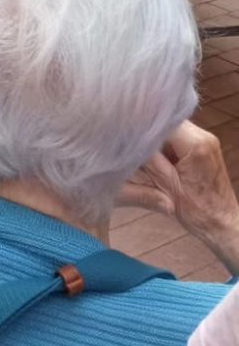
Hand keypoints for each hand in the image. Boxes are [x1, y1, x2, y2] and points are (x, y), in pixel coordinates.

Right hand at [118, 121, 238, 262]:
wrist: (222, 224)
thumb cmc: (197, 212)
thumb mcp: (165, 185)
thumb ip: (147, 157)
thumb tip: (127, 136)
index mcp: (195, 143)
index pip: (160, 121)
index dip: (140, 124)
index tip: (122, 130)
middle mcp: (203, 135)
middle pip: (166, 121)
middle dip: (147, 130)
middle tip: (128, 142)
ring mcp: (205, 139)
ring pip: (170, 127)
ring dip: (155, 137)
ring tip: (141, 150)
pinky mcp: (203, 145)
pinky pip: (177, 135)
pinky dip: (164, 143)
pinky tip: (155, 156)